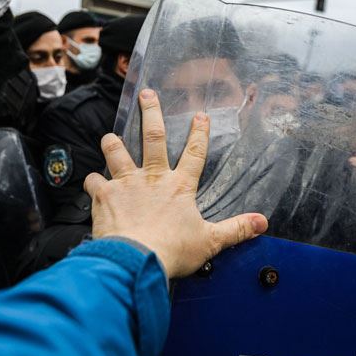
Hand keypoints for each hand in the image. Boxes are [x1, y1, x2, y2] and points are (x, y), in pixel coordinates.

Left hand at [84, 89, 268, 278]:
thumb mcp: (210, 241)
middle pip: (153, 138)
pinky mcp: (104, 195)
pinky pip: (94, 180)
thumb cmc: (172, 250)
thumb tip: (262, 222)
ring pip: (117, 152)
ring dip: (113, 142)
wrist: (135, 259)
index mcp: (179, 186)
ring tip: (111, 136)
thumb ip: (236, 229)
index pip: (195, 153)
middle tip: (147, 95)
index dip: (200, 133)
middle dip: (151, 113)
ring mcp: (126, 183)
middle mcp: (152, 178)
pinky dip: (93, 180)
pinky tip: (93, 182)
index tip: (201, 115)